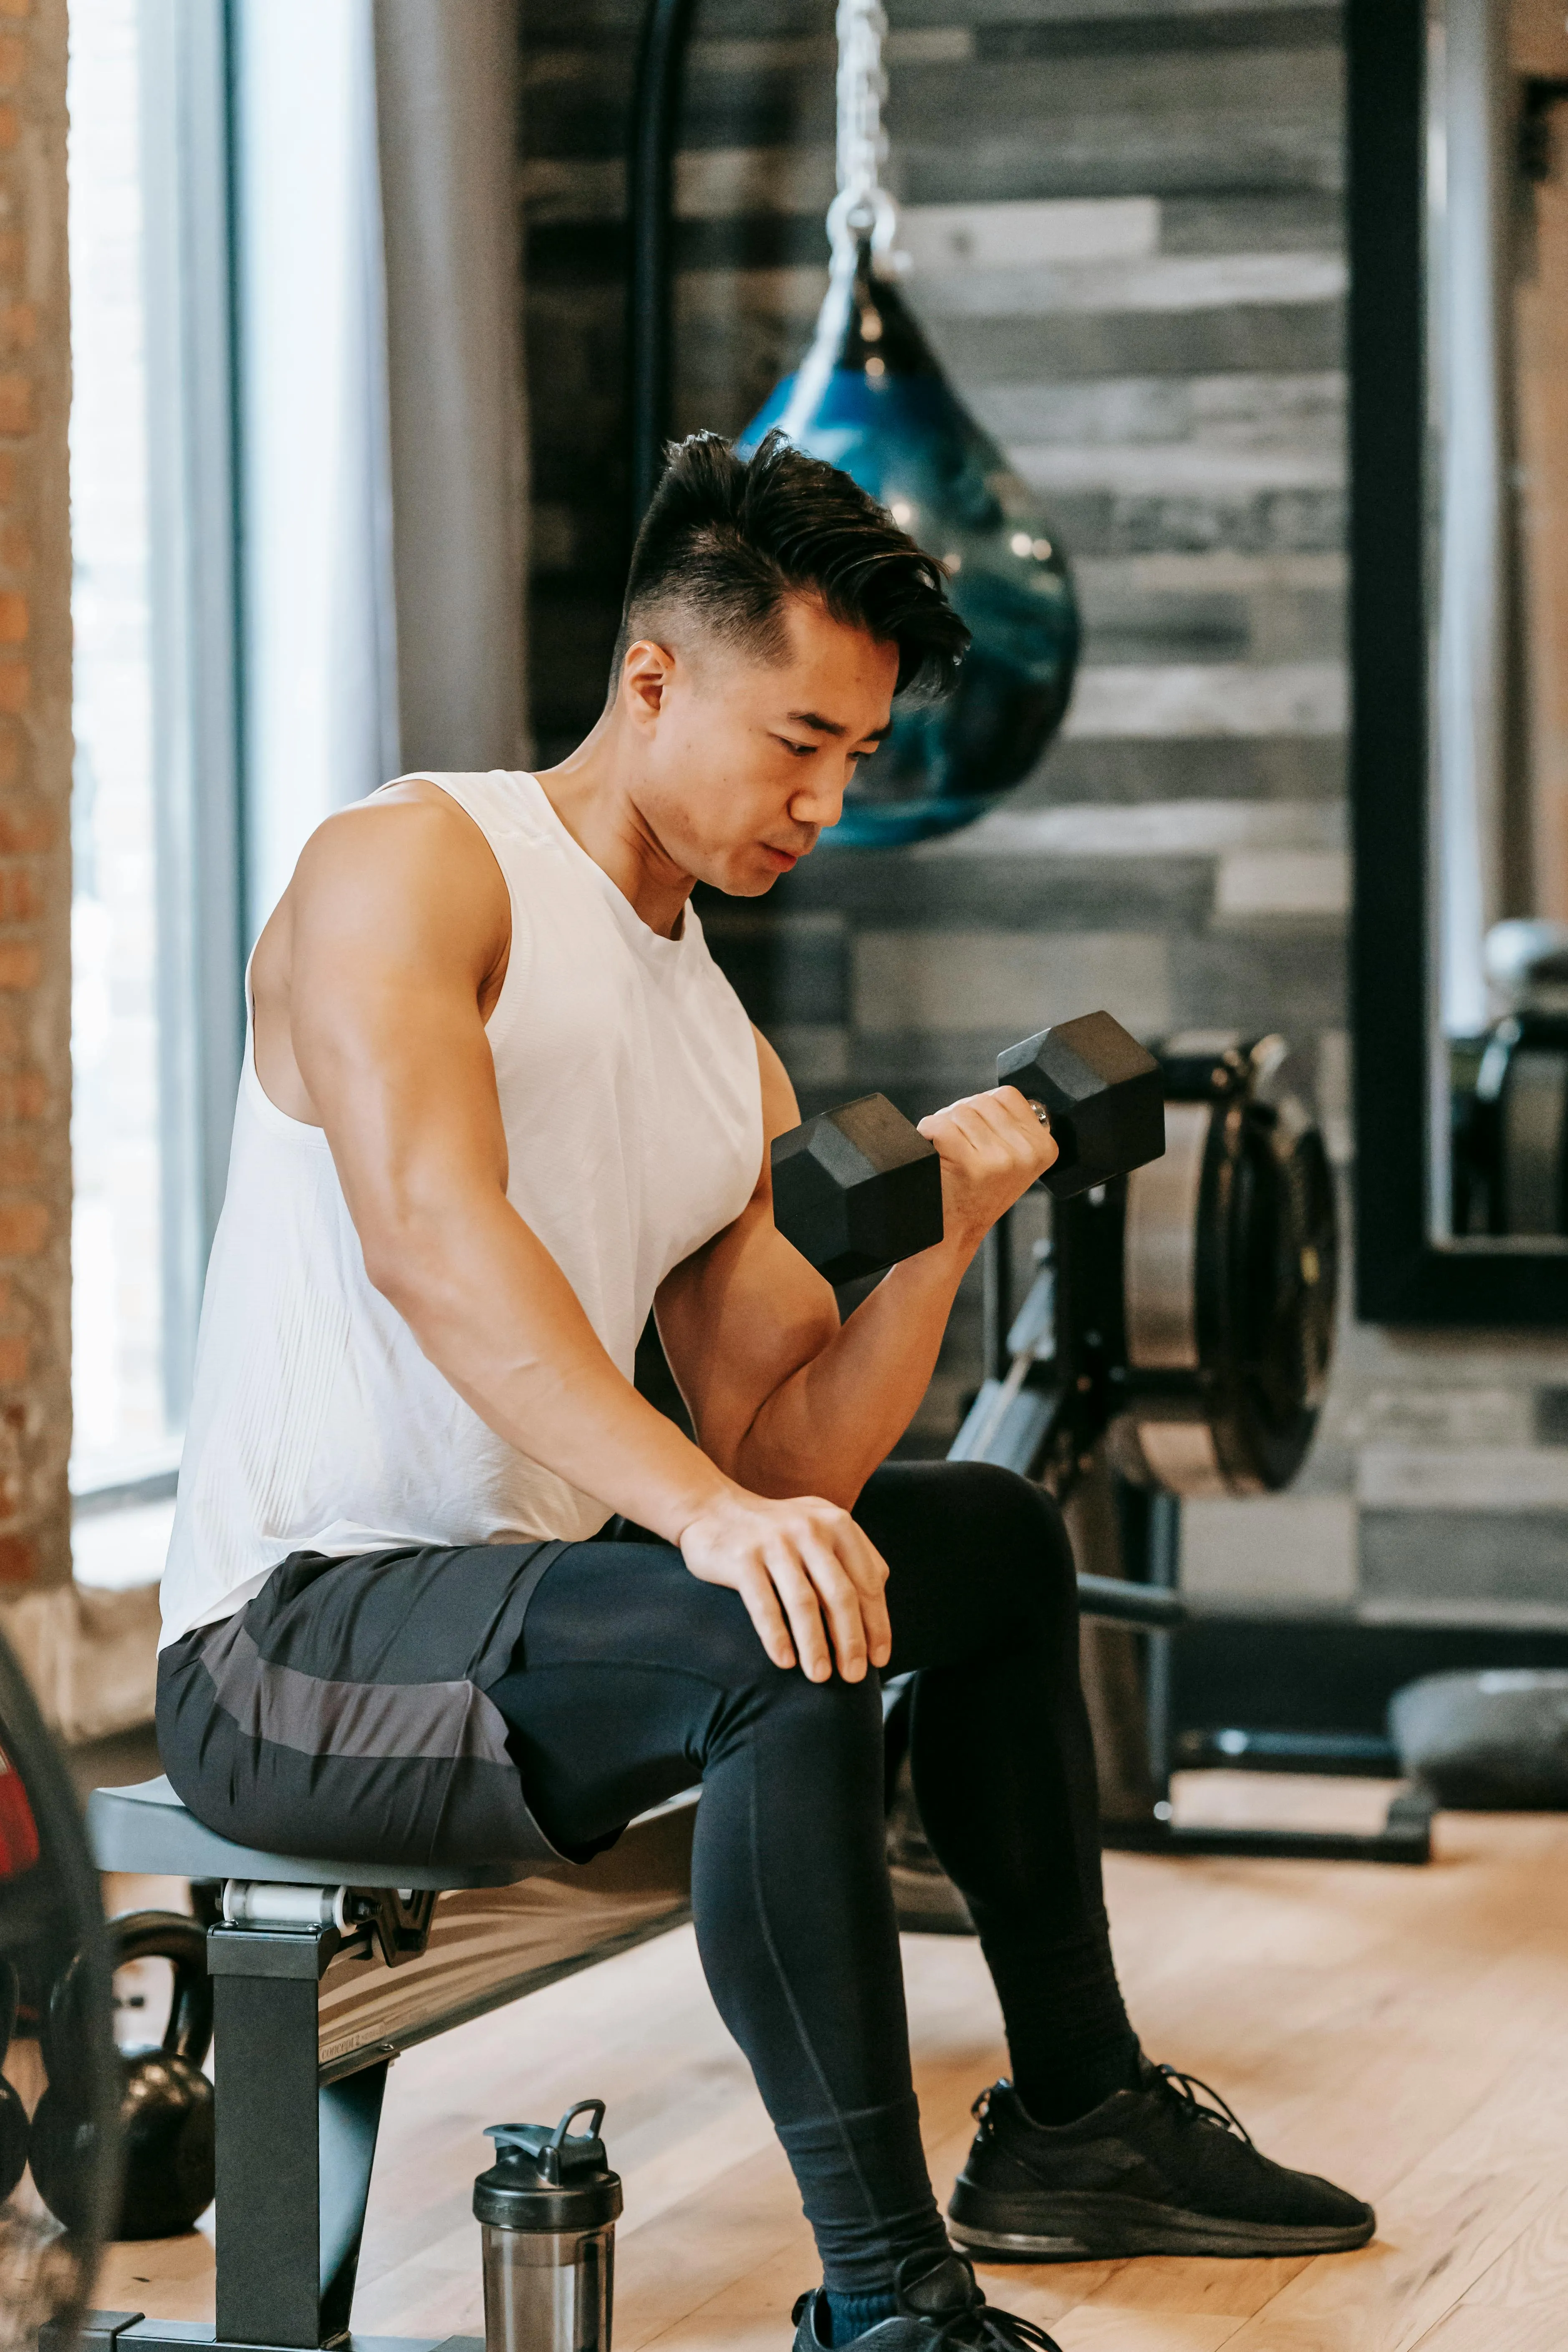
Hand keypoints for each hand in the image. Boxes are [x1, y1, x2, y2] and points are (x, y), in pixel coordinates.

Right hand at [678, 1489, 891, 1681]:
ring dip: (815, 1645)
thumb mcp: (821, 1528)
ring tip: (820, 1676)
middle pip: (840, 1595)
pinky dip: (776, 1636)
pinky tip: (785, 1661)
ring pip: (803, 1603)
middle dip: (851, 1641)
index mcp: (838, 1524)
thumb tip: (878, 1606)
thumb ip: (852, 1557)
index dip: (877, 1624)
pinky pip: (764, 1604)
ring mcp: (774, 1543)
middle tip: (854, 1676)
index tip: (879, 1660)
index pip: (869, 1581)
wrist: (713, 1508)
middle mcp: (809, 1529)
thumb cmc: (777, 1530)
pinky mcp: (742, 1558)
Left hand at [916, 1086, 1058, 1252]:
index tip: (977, 1135)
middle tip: (959, 1148)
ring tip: (949, 1154)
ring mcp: (1000, 1160)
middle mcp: (1027, 1154)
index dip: (983, 1110)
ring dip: (944, 1127)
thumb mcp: (1012, 1161)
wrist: (953, 1235)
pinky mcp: (971, 1165)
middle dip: (962, 1118)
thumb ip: (1011, 1128)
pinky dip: (927, 1133)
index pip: (1007, 1095)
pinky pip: (941, 1125)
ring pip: (960, 1111)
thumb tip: (993, 1097)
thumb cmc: (975, 1194)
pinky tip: (935, 1153)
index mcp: (1044, 1148)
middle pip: (982, 1100)